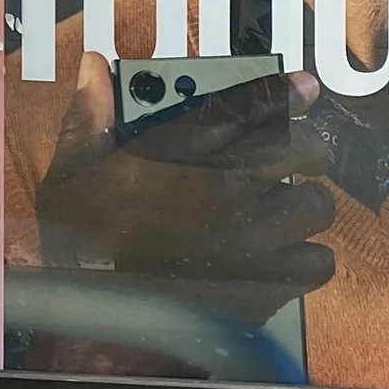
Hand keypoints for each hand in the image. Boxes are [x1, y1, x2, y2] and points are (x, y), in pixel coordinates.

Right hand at [35, 63, 336, 313]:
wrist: (98, 323)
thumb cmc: (83, 246)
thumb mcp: (71, 173)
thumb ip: (88, 117)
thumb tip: (92, 65)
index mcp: (182, 152)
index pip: (249, 105)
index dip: (286, 91)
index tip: (307, 87)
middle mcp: (227, 187)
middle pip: (301, 148)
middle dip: (306, 146)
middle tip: (297, 154)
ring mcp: (253, 237)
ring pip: (316, 204)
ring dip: (306, 203)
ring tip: (288, 209)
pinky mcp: (267, 285)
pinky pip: (318, 262)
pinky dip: (308, 258)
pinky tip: (287, 257)